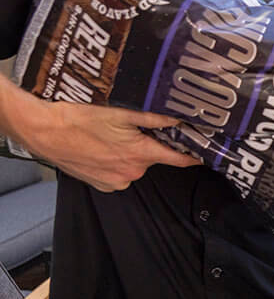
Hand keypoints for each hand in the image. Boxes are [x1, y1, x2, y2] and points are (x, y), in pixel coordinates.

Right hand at [0, 76, 200, 192]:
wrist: (45, 132)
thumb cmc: (79, 119)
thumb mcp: (119, 112)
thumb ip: (152, 118)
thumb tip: (177, 119)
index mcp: (140, 154)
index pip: (177, 160)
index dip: (192, 157)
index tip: (203, 156)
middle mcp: (132, 172)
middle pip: (150, 159)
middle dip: (145, 146)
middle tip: (127, 131)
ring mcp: (117, 181)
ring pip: (133, 166)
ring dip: (127, 154)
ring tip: (107, 139)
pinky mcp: (104, 185)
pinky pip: (118, 174)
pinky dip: (113, 163)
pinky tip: (99, 150)